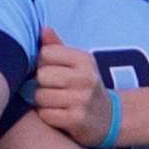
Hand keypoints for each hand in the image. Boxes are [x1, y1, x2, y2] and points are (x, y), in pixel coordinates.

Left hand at [29, 29, 108, 146]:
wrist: (109, 118)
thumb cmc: (84, 86)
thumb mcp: (77, 64)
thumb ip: (57, 47)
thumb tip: (43, 29)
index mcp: (85, 59)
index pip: (46, 53)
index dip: (42, 63)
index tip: (52, 71)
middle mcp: (86, 77)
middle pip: (41, 75)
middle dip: (41, 84)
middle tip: (53, 89)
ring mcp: (82, 99)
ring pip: (40, 96)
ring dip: (42, 102)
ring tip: (55, 102)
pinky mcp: (76, 119)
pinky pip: (45, 114)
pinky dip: (47, 116)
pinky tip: (59, 114)